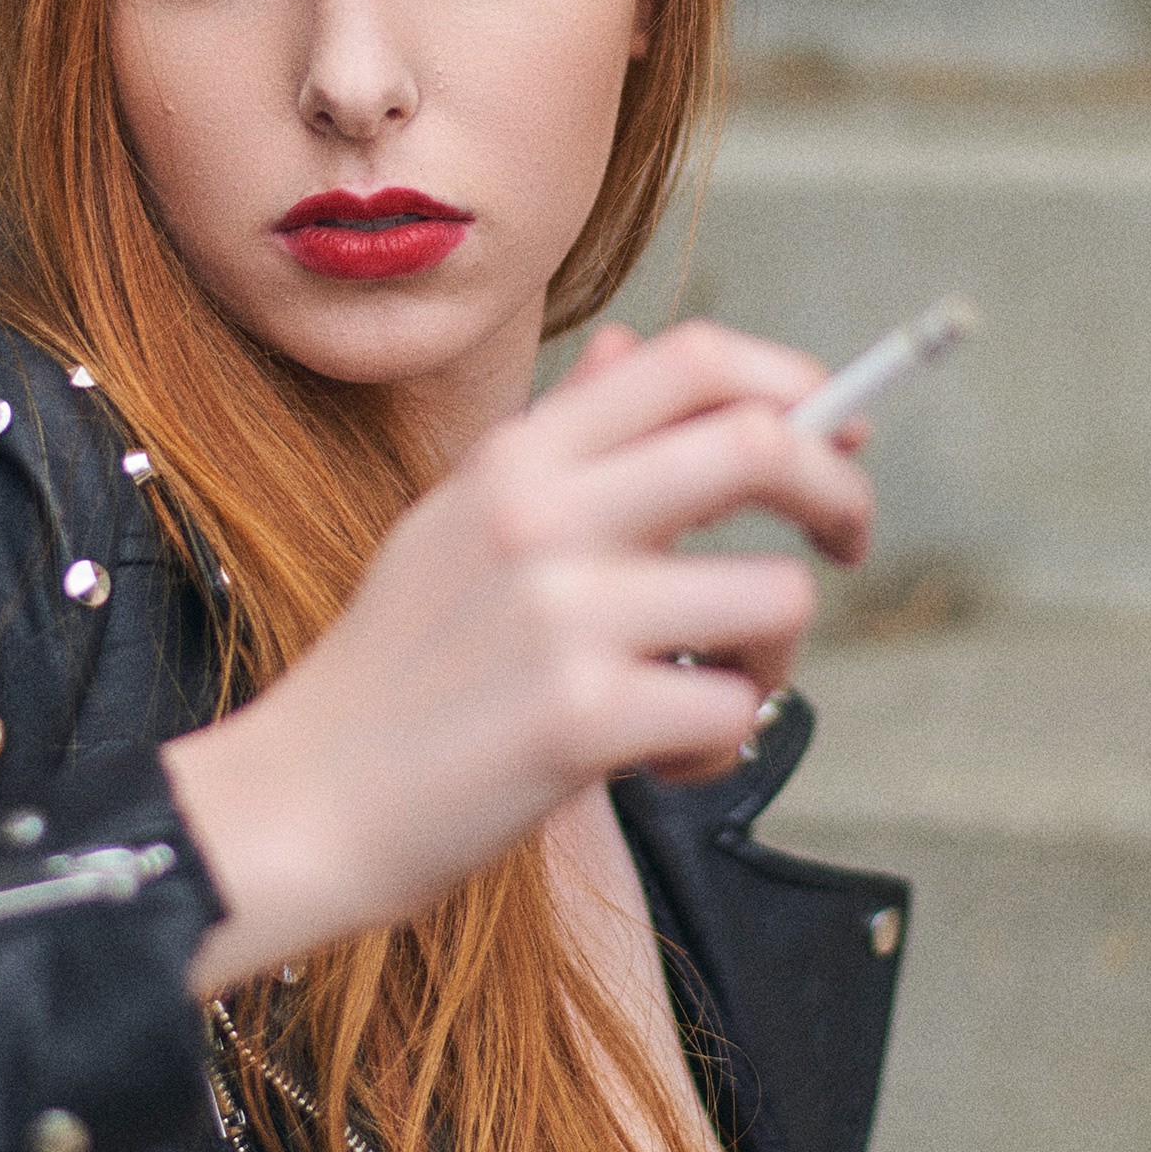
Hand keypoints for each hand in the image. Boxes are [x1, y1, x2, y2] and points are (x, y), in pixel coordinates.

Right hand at [159, 320, 872, 995]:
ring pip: (773, 596)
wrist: (302, 802)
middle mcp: (541, 514)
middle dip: (838, 493)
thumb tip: (636, 349)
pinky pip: (734, 711)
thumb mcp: (457, 523)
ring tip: (707, 695)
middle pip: (758, 445)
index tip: (829, 434)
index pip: (690, 359)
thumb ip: (559, 442)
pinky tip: (658, 763)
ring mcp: (563, 614)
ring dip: (772, 656)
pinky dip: (719, 747)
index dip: (790, 381)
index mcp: (516, 456)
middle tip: (848, 542)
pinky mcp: (582, 718)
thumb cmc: (395, 673)